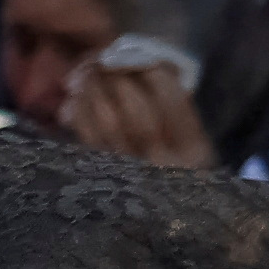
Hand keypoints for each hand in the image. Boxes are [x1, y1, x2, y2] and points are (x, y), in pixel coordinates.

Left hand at [63, 53, 217, 172]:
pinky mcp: (102, 182)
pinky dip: (78, 114)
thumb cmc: (173, 162)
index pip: (173, 100)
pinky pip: (88, 142)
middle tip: (99, 60)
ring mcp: (132, 178)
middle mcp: (167, 167)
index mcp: (195, 149)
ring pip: (109, 126)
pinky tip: (73, 100)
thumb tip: (132, 59)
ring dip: (92, 94)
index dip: (149, 70)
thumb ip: (167, 98)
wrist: (155, 216)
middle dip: (116, 80)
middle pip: (138, 114)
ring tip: (83, 75)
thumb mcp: (184, 134)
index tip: (130, 52)